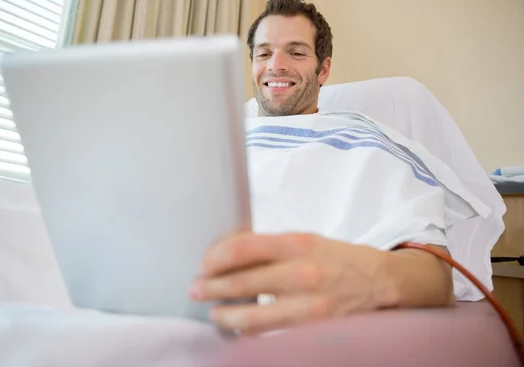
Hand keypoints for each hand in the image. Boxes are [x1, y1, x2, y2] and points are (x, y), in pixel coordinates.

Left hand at [189, 232, 393, 334]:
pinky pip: (272, 334)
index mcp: (296, 243)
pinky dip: (250, 331)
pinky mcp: (315, 330)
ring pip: (253, 318)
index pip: (242, 248)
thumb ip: (267, 247)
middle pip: (242, 282)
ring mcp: (310, 305)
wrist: (377, 280)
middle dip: (211, 287)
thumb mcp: (303, 240)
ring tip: (215, 312)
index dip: (215, 258)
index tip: (205, 264)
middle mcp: (303, 273)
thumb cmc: (335, 257)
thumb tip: (225, 254)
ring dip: (226, 315)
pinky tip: (240, 326)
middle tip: (197, 289)